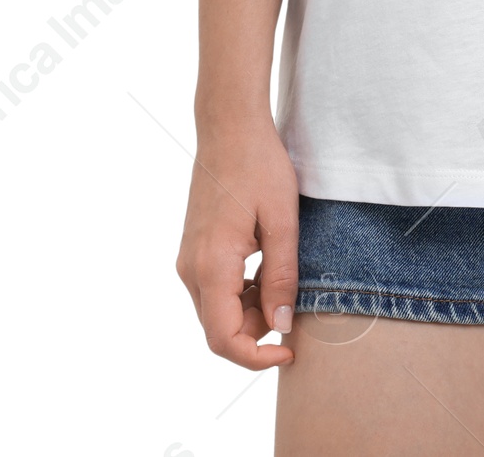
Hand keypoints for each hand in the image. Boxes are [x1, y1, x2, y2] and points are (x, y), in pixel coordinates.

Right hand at [175, 117, 301, 369]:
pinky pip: (215, 289)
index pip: (223, 340)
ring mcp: (189, 259)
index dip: (256, 358)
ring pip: (217, 311)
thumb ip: (282, 276)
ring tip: (284, 279)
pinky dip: (242, 293)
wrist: (229, 126)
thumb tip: (280, 326)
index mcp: (212, 266)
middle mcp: (191, 269)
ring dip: (251, 312)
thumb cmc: (259, 166)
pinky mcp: (195, 250)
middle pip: (220, 329)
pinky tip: (267, 266)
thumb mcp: (282, 221)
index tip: (289, 349)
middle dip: (258, 331)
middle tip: (293, 304)